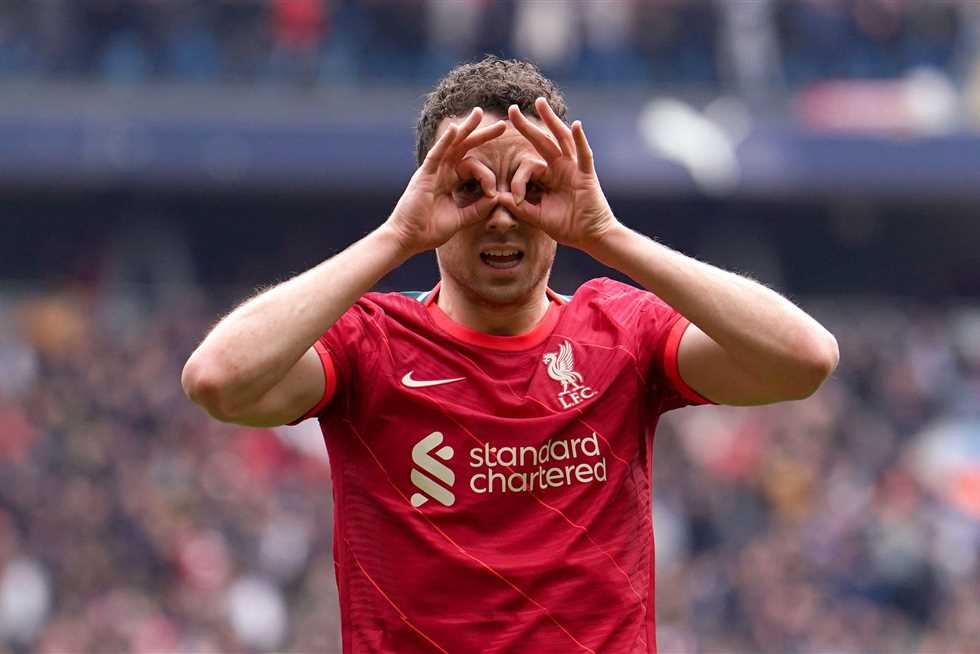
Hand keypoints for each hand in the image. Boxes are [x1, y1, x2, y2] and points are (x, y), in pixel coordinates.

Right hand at [385, 108, 505, 256]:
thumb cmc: (429, 230)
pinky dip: (445, 141)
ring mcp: (432, 171)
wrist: (408, 239)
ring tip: (479, 113)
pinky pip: (436, 154)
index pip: (473, 166)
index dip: (487, 175)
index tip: (493, 191)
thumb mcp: (460, 219)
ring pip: (452, 144)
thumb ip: (478, 208)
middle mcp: (442, 172)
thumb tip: (496, 197)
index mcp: (450, 181)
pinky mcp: (423, 175)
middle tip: (503, 125)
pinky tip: (455, 128)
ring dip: (466, 128)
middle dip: (483, 135)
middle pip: (465, 148)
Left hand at [499, 98, 618, 251]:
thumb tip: (496, 196)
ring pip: (561, 139)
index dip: (518, 182)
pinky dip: (580, 140)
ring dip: (551, 120)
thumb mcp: (537, 216)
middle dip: (526, 125)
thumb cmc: (566, 226)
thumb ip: (518, 206)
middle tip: (511, 108)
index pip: (527, 167)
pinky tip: (575, 124)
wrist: (590, 237)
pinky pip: (584, 155)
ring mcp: (574, 168)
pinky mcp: (587, 175)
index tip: (516, 199)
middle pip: (542, 141)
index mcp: (547, 177)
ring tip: (540, 103)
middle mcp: (560, 168)